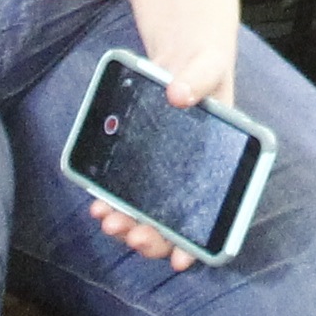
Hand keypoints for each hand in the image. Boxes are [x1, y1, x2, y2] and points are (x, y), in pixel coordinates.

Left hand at [81, 32, 249, 272]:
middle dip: (152, 237)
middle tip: (133, 236)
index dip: (197, 242)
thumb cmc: (204, 67)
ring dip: (128, 225)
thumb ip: (198, 79)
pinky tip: (97, 204)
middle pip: (174, 223)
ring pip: (147, 214)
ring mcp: (162, 173)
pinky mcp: (137, 164)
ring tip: (108, 222)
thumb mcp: (208, 66)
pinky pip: (125, 192)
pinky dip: (111, 204)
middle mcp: (189, 176)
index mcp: (218, 163)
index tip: (181, 259)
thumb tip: (178, 94)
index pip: (211, 211)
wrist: (181, 56)